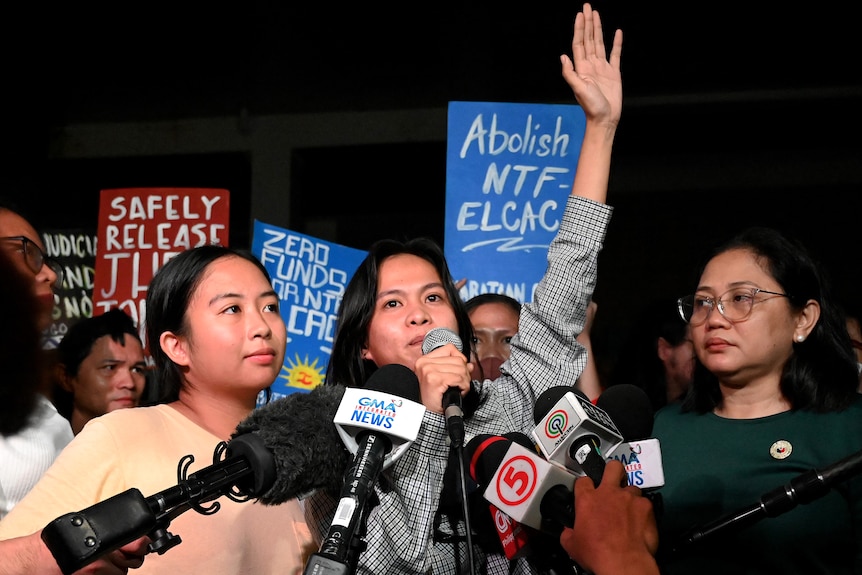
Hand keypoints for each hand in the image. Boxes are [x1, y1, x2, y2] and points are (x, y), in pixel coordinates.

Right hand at [0, 532, 148, 574]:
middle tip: (114, 556)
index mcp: (104, 541)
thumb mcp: (86, 527)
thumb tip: (132, 538)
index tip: (140, 546)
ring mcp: (96, 574)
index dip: (141, 546)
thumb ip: (108, 532)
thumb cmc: (57, 542)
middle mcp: (102, 559)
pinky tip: (92, 573)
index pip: (139, 545)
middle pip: (132, 562)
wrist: (34, 560)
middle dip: (126, 559)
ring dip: (113, 571)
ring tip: (97, 566)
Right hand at [413, 343, 471, 412]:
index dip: (460, 360)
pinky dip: (464, 387)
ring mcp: (429, 370)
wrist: (427, 414)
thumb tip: (469, 365)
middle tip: (460, 384)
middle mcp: (425, 363)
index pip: (450, 349)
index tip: (459, 372)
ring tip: (458, 389)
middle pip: (458, 359)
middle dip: (464, 373)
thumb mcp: (442, 378)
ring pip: (461, 368)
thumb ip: (455, 368)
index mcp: (424, 360)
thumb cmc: (433, 398)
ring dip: (465, 381)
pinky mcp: (435, 380)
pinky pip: (459, 378)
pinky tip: (459, 392)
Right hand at [559, 460, 658, 574]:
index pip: (583, 480)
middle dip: (614, 472)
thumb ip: (568, 532)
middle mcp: (609, 492)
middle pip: (613, 467)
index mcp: (587, 499)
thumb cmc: (597, 553)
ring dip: (630, 497)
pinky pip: (645, 504)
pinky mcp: (647, 507)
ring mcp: (629, 497)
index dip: (585, 486)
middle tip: (614, 482)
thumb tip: (568, 532)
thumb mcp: (572, 546)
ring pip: (632, 488)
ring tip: (630, 511)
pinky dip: (643, 512)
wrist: (624, 563)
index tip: (587, 493)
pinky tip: (641, 523)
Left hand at [560, 3, 622, 127]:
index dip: (579, 29)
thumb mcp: (578, 89)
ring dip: (598, 29)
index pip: (579, 43)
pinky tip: (617, 32)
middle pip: (588, 39)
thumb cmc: (591, 106)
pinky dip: (616, 43)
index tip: (580, 14)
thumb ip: (570, 73)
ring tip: (597, 14)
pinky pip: (615, 54)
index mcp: (581, 68)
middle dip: (588, 23)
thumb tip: (563, 57)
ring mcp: (602, 68)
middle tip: (588, 6)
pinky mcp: (614, 73)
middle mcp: (591, 65)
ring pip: (600, 43)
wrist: (605, 118)